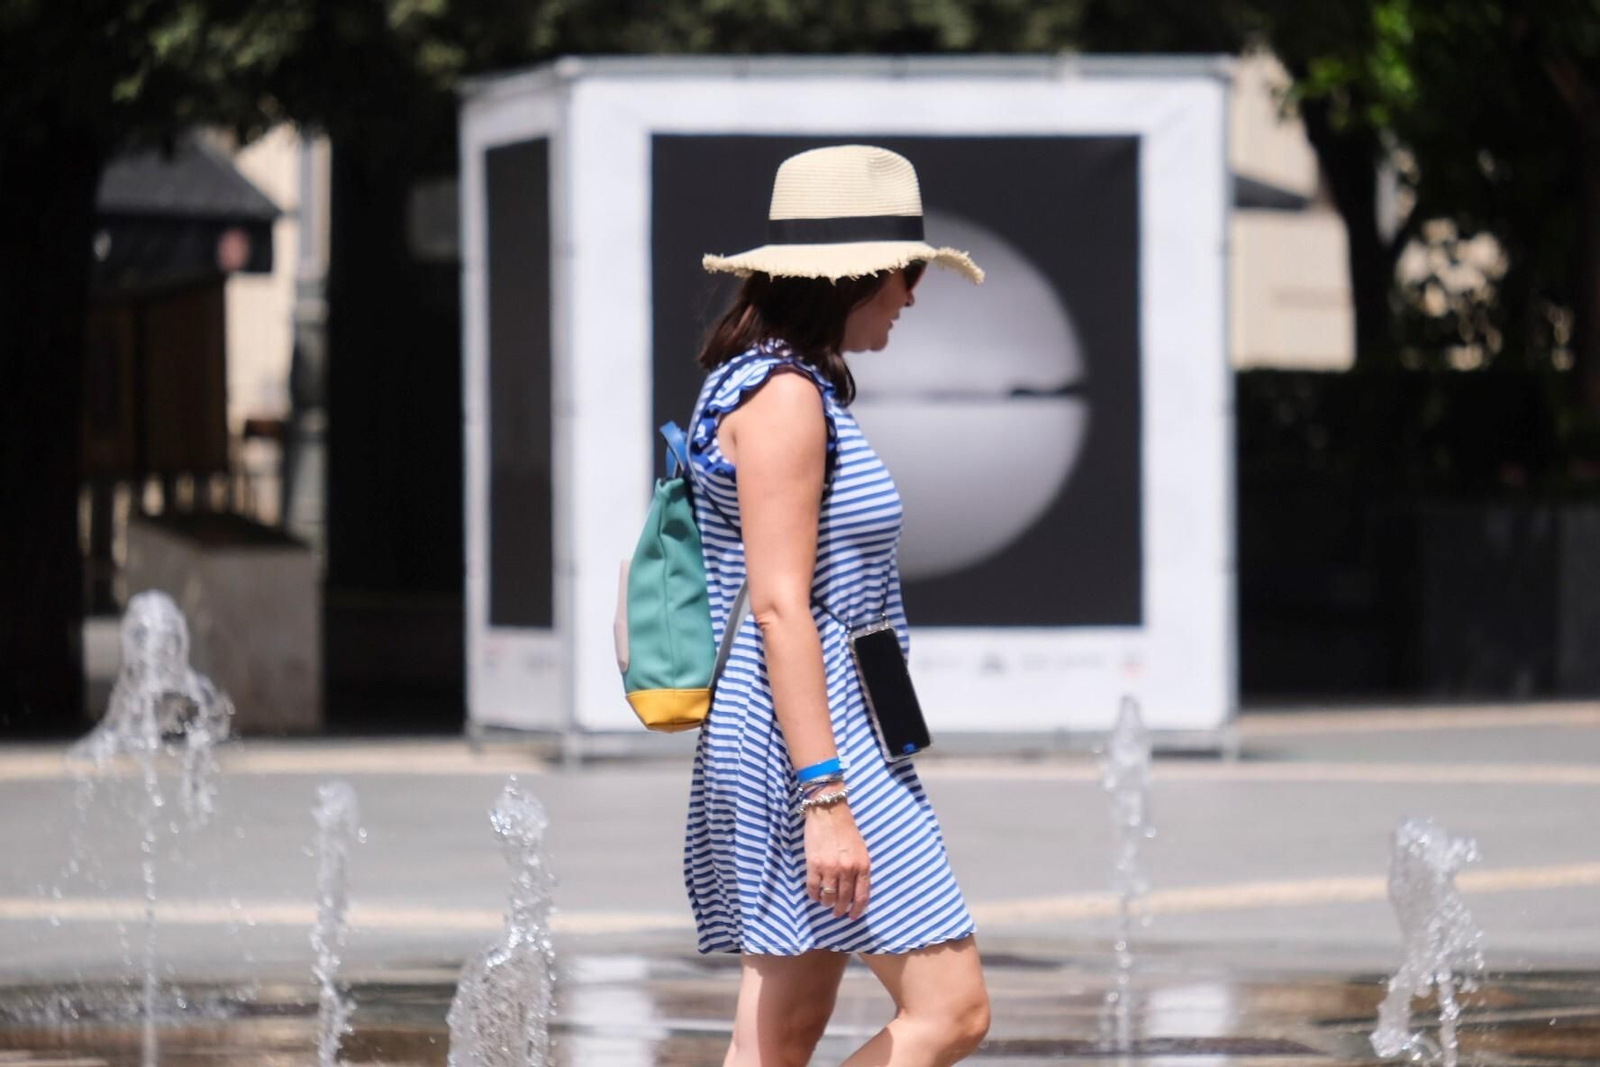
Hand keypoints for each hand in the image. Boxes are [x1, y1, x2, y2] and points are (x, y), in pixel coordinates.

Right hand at [804, 801, 870, 919]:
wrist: (829, 811)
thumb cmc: (847, 830)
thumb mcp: (861, 850)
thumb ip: (860, 871)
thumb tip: (855, 892)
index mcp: (863, 866)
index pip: (862, 896)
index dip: (857, 909)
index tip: (853, 916)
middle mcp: (848, 869)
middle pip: (844, 899)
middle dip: (841, 910)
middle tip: (837, 913)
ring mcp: (830, 868)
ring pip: (828, 897)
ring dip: (827, 904)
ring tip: (826, 903)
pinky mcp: (814, 864)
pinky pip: (813, 888)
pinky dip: (814, 895)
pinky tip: (815, 895)